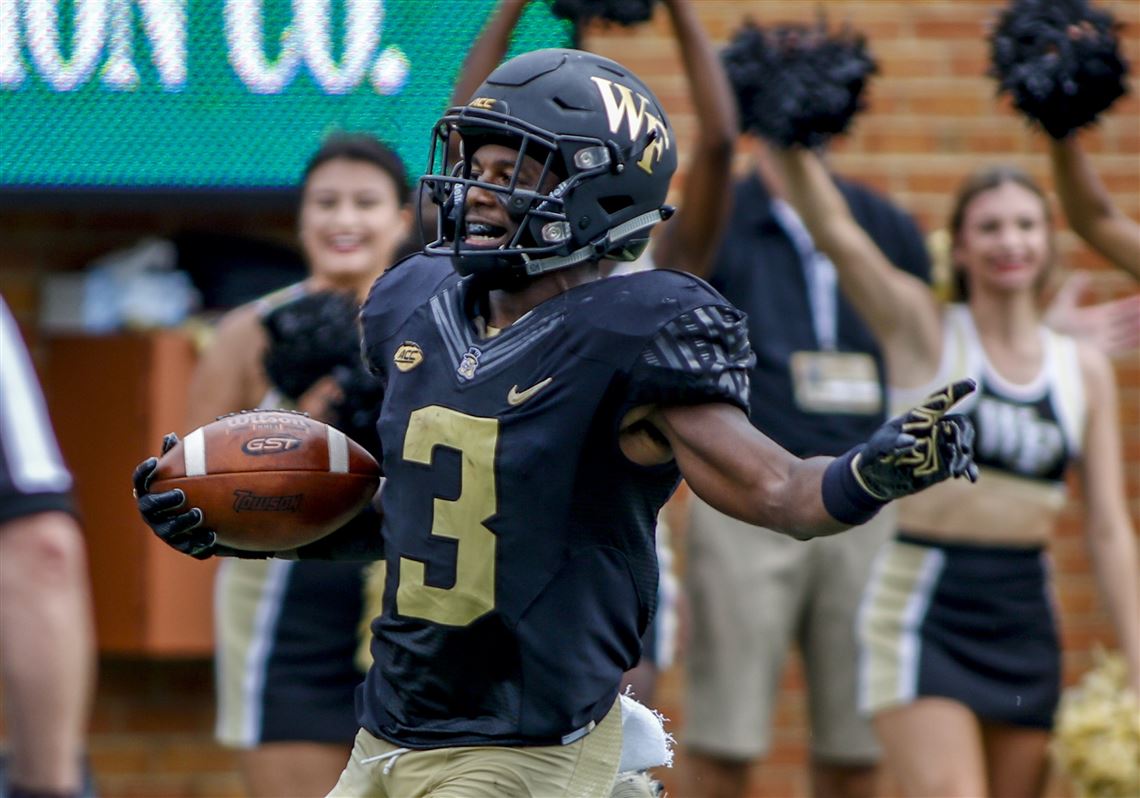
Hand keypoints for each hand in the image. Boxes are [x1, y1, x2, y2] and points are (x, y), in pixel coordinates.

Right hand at [131, 433, 220, 559]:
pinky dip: (199, 543)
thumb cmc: (184, 489)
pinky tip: (212, 536)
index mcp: (148, 493)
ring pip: (169, 530)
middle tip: (181, 494)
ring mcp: (164, 531)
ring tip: (199, 514)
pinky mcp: (180, 546)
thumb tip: (170, 436)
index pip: (140, 481)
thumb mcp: (180, 473)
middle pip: (151, 508)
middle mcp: (151, 514)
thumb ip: (175, 457)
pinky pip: (188, 547)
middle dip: (164, 501)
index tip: (154, 460)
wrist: (193, 522)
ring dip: (183, 523)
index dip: (144, 472)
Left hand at [854, 379, 978, 500]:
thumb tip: (912, 441)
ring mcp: (941, 446)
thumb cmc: (876, 454)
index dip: (955, 391)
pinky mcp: (944, 463)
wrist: (876, 476)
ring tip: (954, 471)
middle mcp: (934, 429)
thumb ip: (893, 443)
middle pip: (960, 424)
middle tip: (961, 449)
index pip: (939, 401)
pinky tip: (971, 477)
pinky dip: (969, 469)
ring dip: (963, 457)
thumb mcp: (879, 447)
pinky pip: (962, 463)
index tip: (971, 383)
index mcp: (918, 418)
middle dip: (964, 435)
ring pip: (963, 445)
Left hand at [1044, 272, 1139, 357]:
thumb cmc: (1052, 327)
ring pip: (1128, 332)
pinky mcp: (1100, 351)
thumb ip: (1074, 289)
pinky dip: (1133, 341)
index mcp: (1096, 318)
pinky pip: (1122, 346)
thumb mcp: (1064, 303)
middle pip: (1127, 320)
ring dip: (1139, 326)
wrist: (1044, 345)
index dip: (1132, 304)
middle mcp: (1102, 329)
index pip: (1119, 309)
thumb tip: (1084, 274)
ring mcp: (1102, 340)